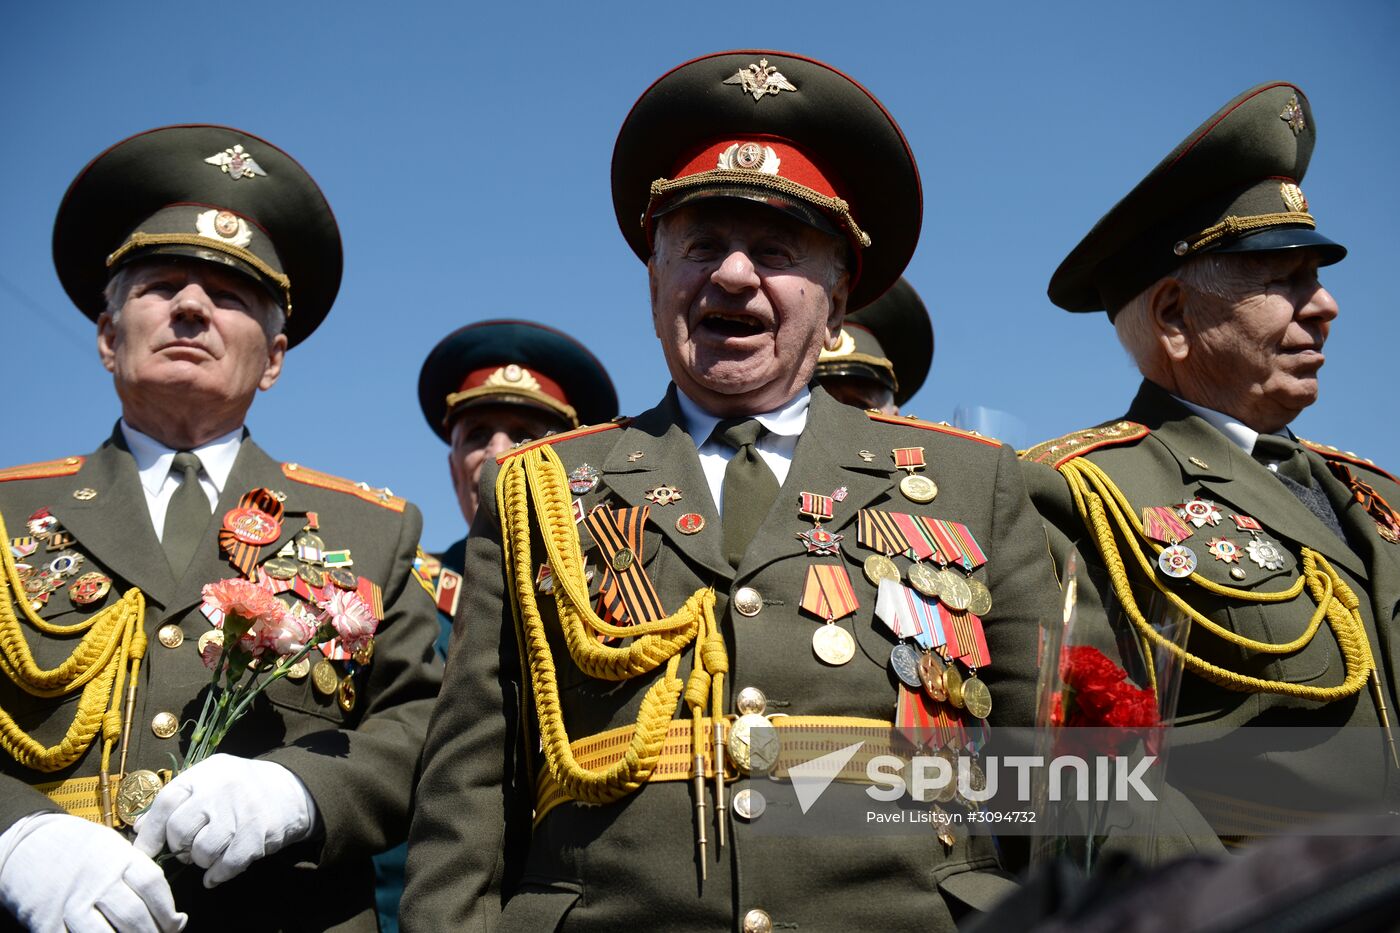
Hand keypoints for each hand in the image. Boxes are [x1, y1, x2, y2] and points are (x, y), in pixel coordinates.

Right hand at [0, 811, 185, 931]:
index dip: (168, 911)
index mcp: (119, 857)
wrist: (30, 846)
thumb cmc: (83, 850)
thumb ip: (141, 874)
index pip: (153, 886)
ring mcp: (71, 903)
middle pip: (134, 915)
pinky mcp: (48, 923)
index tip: (176, 924)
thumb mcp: (115, 848)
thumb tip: (174, 915)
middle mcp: (97, 880)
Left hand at [133, 754, 317, 888]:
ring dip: (202, 860)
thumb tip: (139, 828)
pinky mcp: (258, 834)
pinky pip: (227, 865)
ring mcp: (241, 811)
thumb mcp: (208, 781)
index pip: (166, 801)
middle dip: (180, 847)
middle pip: (180, 830)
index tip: (143, 851)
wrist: (292, 789)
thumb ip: (175, 801)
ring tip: (211, 852)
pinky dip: (218, 874)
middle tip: (189, 847)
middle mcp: (222, 788)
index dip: (150, 831)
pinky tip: (218, 871)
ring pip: (202, 851)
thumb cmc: (240, 787)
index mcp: (206, 773)